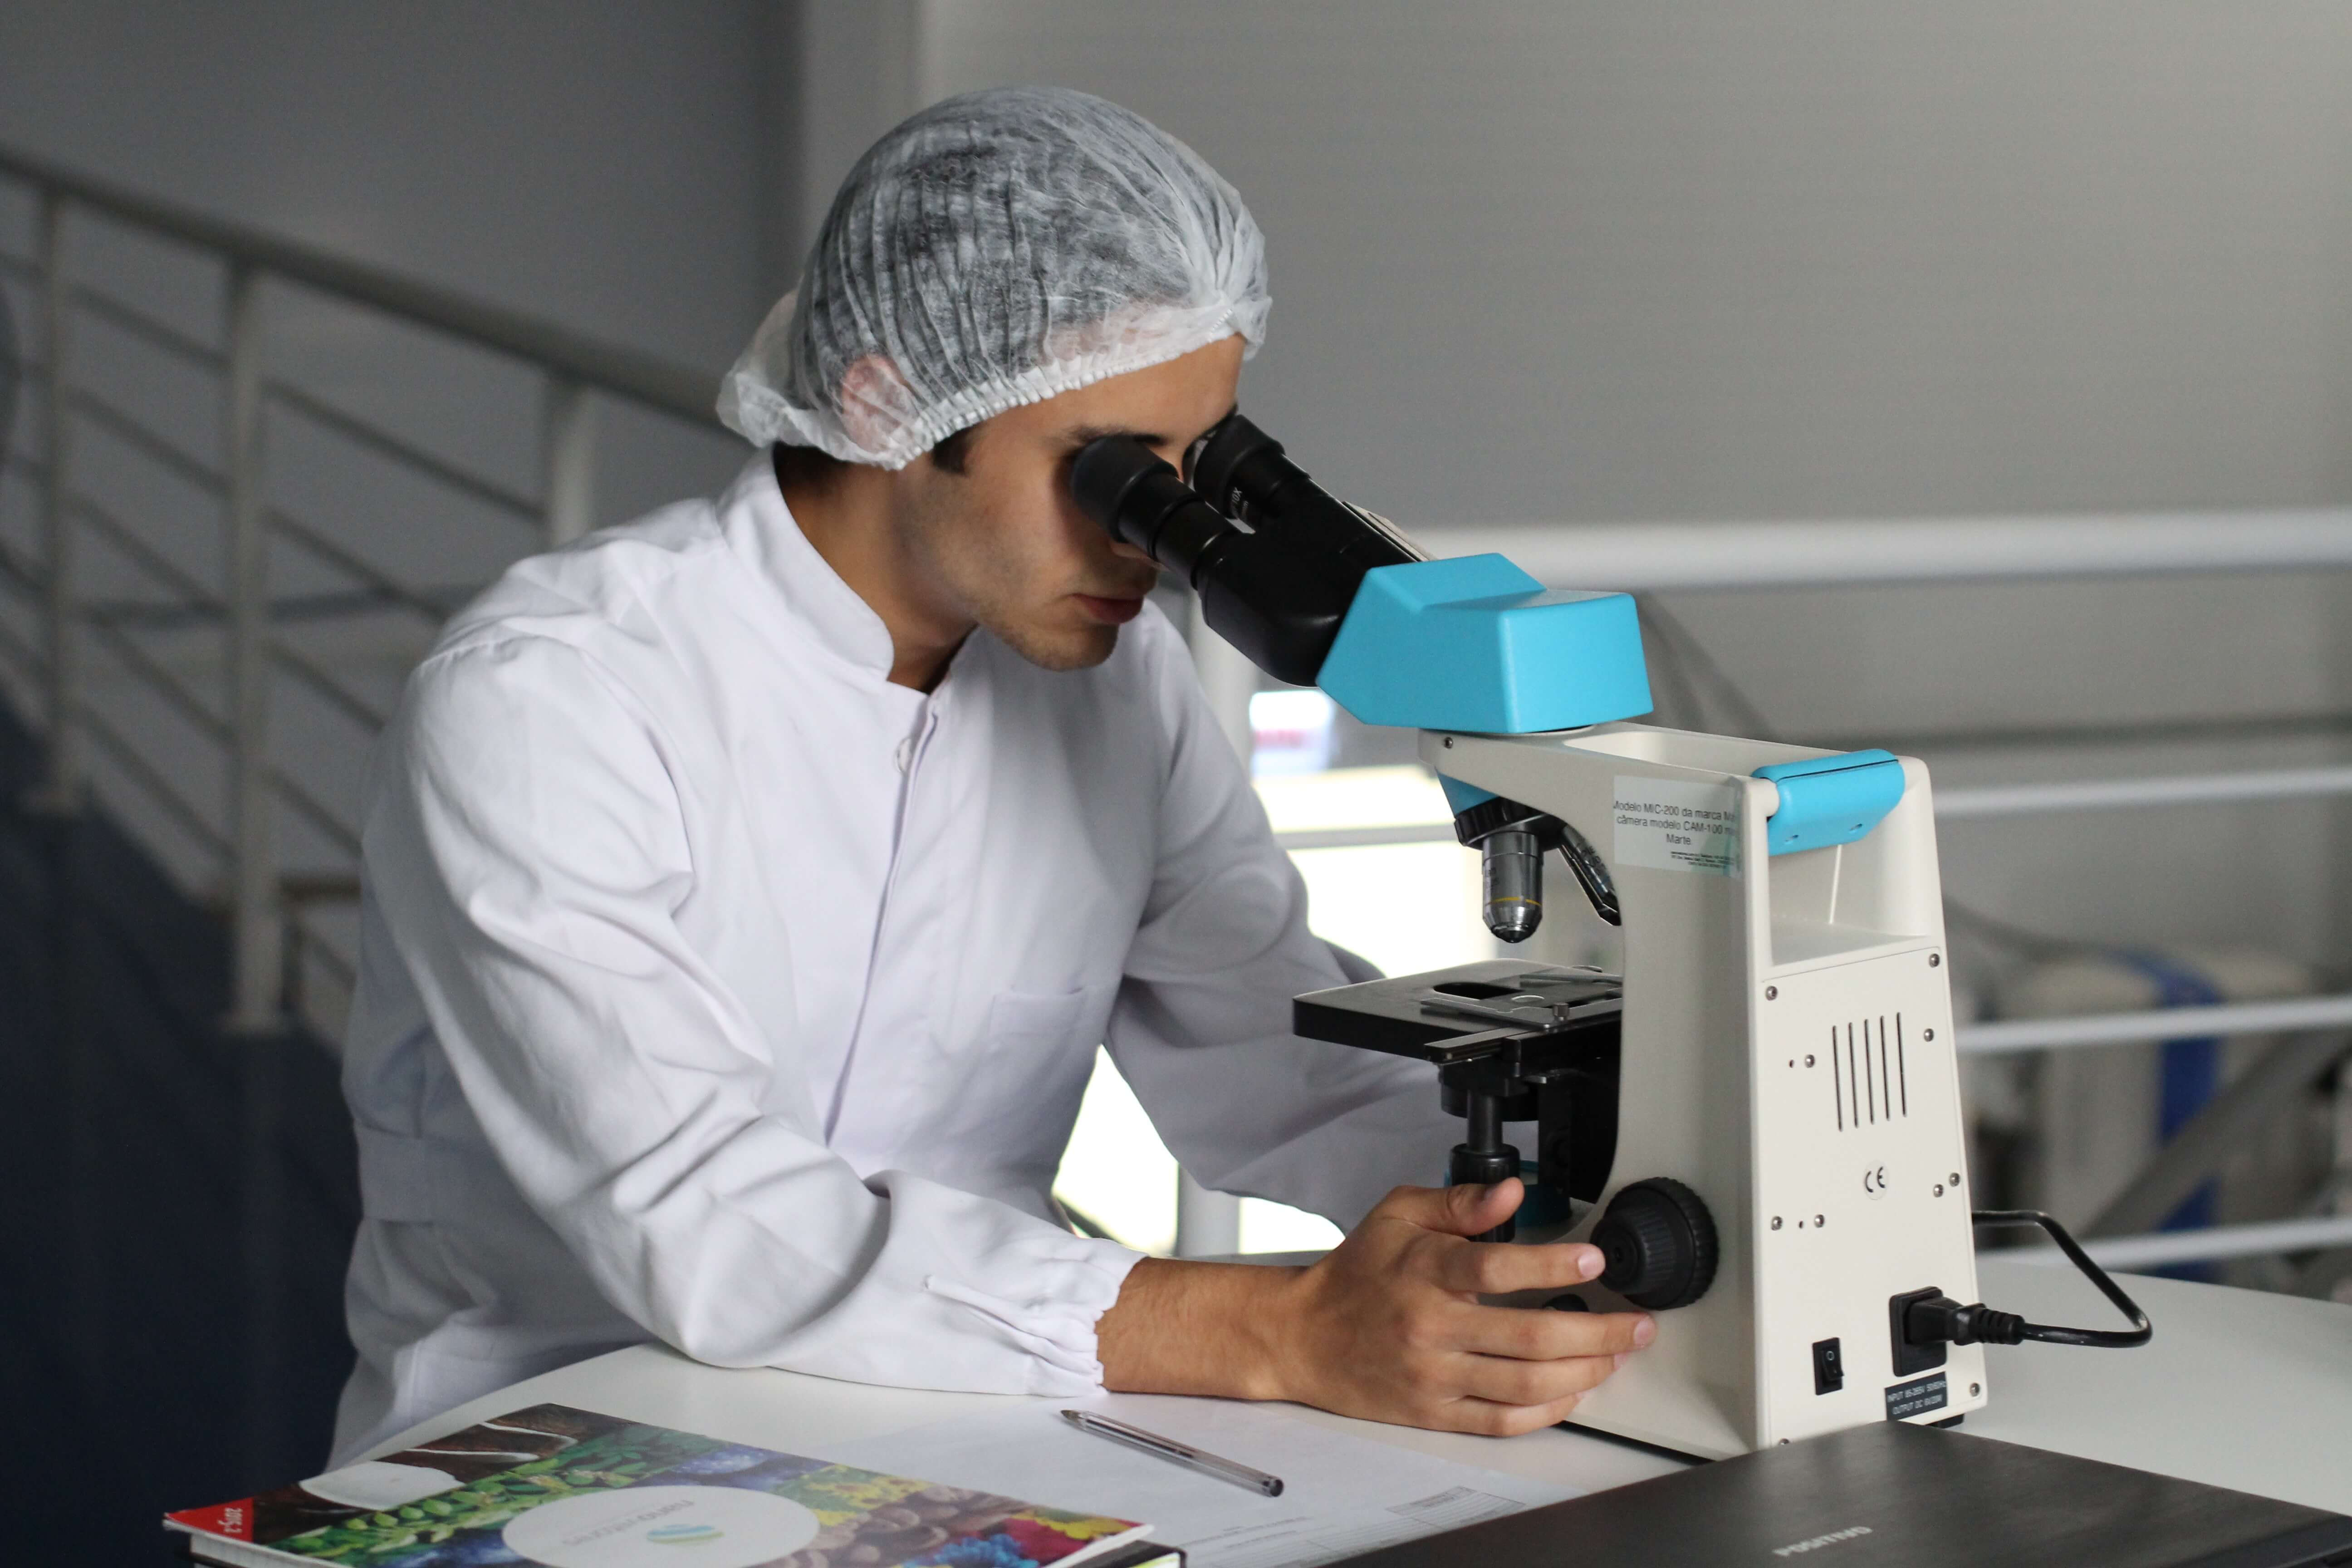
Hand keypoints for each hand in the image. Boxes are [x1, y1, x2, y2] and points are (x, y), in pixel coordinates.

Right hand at [1097, 1179, 1653, 1435]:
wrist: (1302, 1336)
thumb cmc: (1356, 1273)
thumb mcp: (1398, 1214)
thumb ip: (1459, 1202)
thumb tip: (1511, 1193)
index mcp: (1424, 1270)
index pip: (1496, 1268)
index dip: (1551, 1263)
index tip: (1593, 1258)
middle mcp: (1431, 1326)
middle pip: (1530, 1336)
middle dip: (1599, 1332)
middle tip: (1637, 1324)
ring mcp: (1433, 1376)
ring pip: (1525, 1384)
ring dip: (1584, 1372)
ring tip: (1616, 1356)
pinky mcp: (1432, 1412)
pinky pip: (1502, 1420)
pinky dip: (1547, 1411)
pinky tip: (1574, 1392)